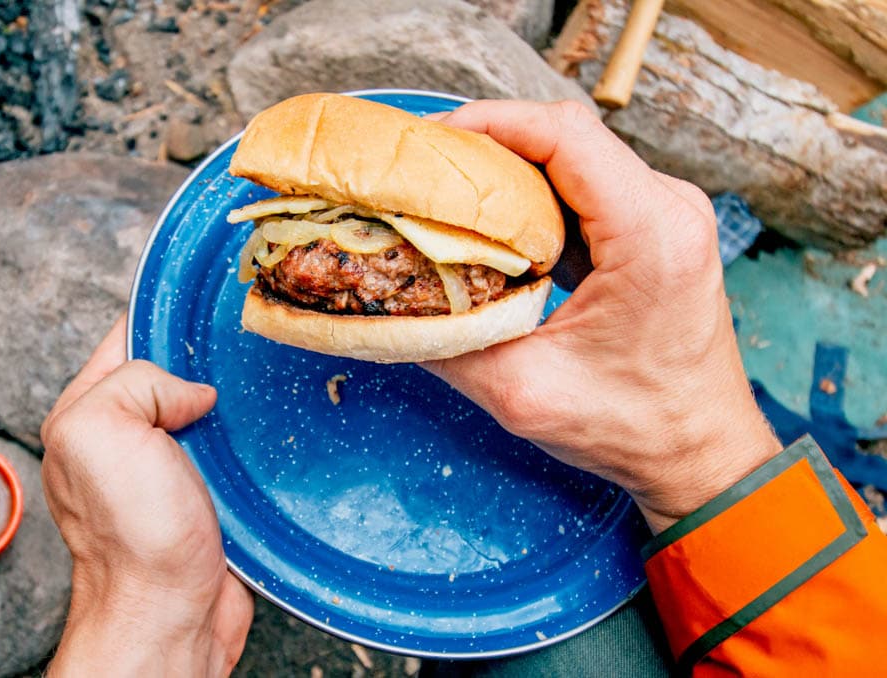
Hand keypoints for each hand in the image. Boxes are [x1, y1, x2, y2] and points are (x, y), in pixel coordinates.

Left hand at [41, 316, 253, 675]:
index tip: (205, 299)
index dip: (165, 316)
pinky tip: (266, 435)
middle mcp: (123, 438)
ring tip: (259, 388)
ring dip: (234, 403)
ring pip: (207, 410)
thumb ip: (134, 381)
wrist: (171, 614)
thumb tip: (191, 391)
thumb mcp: (101, 430)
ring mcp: (166, 468)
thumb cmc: (131, 538)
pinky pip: (231, 451)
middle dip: (204, 359)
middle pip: (173, 371)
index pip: (127, 338)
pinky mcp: (206, 496)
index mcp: (88, 413)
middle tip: (240, 345)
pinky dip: (249, 443)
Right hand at [425, 101, 781, 533]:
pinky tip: (491, 222)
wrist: (702, 454)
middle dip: (488, 143)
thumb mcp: (520, 392)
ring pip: (575, 157)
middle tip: (424, 171)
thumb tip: (382, 302)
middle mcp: (669, 208)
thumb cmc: (631, 428)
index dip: (489, 123)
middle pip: (566, 136)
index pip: (564, 135)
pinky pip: (587, 187)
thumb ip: (446, 342)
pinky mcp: (655, 230)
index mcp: (650, 234)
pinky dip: (535, 196)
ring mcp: (667, 215)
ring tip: (448, 193)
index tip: (429, 143)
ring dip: (510, 169)